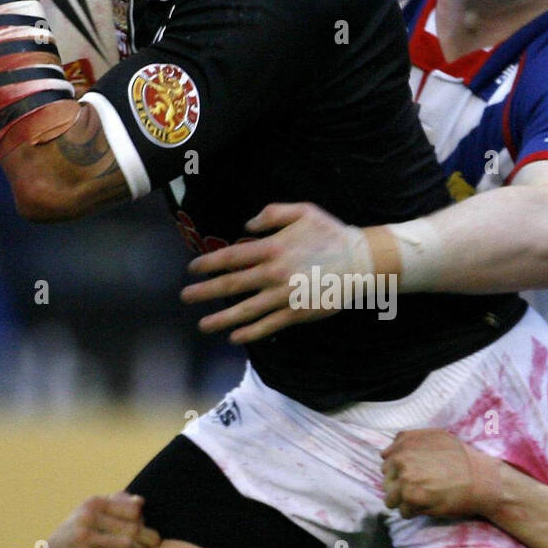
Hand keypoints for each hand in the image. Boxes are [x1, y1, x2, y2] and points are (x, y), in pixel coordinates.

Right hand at [33, 492, 160, 547]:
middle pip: (133, 528)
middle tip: (150, 547)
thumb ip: (115, 507)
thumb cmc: (77, 539)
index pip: (134, 511)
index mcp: (93, 503)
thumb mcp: (91, 517)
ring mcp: (83, 537)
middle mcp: (87, 517)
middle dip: (147, 539)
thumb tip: (140, 502)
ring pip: (128, 544)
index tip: (143, 531)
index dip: (143, 522)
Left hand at [181, 202, 369, 342]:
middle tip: (186, 297)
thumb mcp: (303, 211)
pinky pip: (269, 325)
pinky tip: (235, 337)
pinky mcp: (298, 313)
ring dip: (221, 319)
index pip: (232, 257)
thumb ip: (271, 214)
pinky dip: (250, 332)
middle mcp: (274, 273)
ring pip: (246, 310)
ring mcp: (285, 296)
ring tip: (203, 325)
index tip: (193, 269)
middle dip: (205, 292)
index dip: (209, 263)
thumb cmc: (331, 233)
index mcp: (273, 248)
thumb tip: (245, 226)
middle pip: (232, 285)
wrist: (362, 261)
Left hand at [382, 429, 503, 520]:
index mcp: (405, 442)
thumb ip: (411, 440)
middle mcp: (401, 458)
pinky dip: (414, 512)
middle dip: (399, 486)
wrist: (481, 480)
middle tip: (421, 488)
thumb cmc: (463, 460)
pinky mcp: (411, 497)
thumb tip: (388, 450)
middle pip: (386, 480)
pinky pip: (403, 511)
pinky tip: (429, 505)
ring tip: (423, 499)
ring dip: (404, 502)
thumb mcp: (437, 437)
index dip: (399, 469)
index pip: (386, 459)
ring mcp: (404, 478)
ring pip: (390, 498)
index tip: (414, 474)